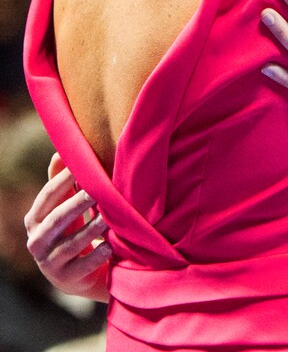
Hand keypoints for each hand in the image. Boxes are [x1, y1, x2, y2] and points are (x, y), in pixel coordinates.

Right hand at [24, 155, 110, 301]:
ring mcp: (48, 262)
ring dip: (90, 230)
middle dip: (77, 203)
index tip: (81, 166)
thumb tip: (61, 150)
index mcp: (35, 219)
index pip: (47, 197)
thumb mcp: (63, 205)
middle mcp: (37, 241)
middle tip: (98, 190)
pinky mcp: (64, 279)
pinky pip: (81, 267)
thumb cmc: (70, 228)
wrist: (76, 273)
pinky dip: (95, 257)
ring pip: (70, 244)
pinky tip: (109, 247)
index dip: (62, 181)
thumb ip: (61, 181)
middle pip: (57, 219)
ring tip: (108, 218)